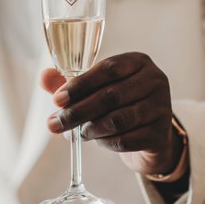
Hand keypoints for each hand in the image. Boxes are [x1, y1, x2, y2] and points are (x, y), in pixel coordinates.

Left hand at [41, 52, 182, 175]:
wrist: (152, 132)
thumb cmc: (121, 103)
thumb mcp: (98, 88)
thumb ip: (70, 82)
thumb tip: (43, 77)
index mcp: (138, 61)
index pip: (108, 69)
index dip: (80, 84)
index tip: (56, 100)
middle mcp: (155, 80)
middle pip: (111, 96)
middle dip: (78, 111)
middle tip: (55, 124)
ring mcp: (161, 107)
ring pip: (118, 119)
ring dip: (90, 128)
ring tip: (74, 134)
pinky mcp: (160, 134)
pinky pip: (126, 140)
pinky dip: (105, 142)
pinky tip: (95, 140)